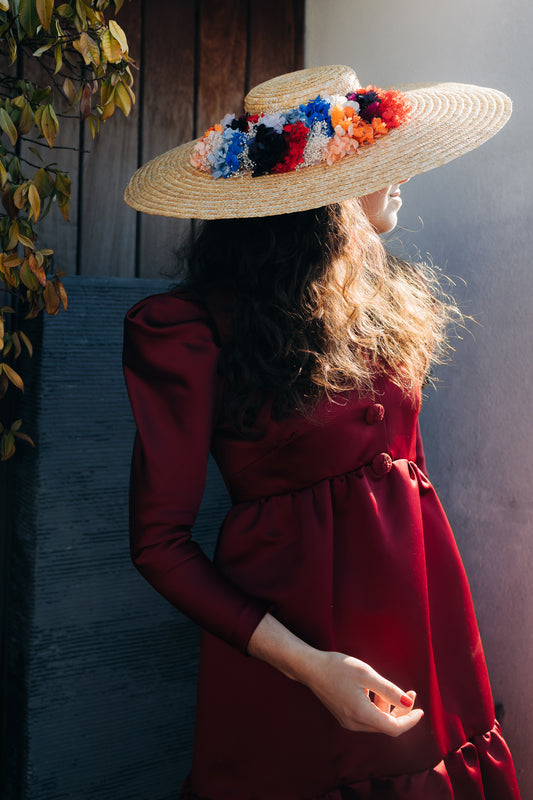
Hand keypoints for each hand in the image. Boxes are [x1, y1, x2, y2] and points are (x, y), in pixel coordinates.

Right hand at [304, 651, 423, 735]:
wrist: (310, 667)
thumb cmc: (337, 667)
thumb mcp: (366, 674)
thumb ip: (388, 689)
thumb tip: (407, 702)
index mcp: (361, 714)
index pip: (393, 728)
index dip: (410, 721)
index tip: (420, 710)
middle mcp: (354, 723)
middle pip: (386, 726)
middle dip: (402, 712)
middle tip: (410, 693)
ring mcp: (348, 721)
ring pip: (377, 722)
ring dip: (389, 708)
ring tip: (391, 688)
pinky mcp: (344, 716)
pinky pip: (367, 718)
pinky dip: (377, 708)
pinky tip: (375, 691)